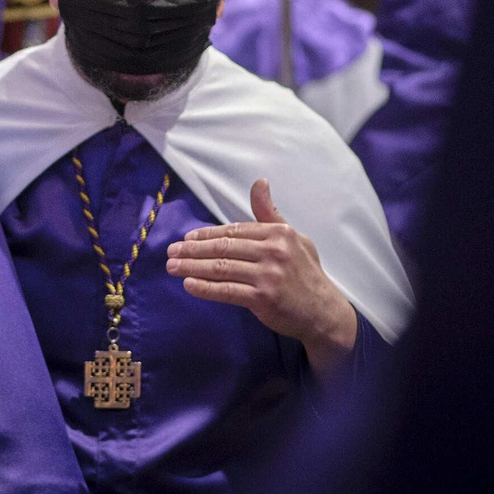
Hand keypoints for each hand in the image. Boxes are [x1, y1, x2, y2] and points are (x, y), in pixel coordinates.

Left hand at [166, 178, 358, 371]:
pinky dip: (205, 288)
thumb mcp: (293, 237)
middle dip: (193, 249)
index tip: (187, 238)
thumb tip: (259, 182)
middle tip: (171, 252)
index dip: (207, 234)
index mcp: (279, 233)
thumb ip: (270, 214)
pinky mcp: (263, 298)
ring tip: (172, 267)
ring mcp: (268, 275)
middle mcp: (273, 251)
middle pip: (224, 247)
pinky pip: (227, 290)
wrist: (323, 311)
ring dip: (192, 267)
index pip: (235, 230)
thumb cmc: (305, 272)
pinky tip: (188, 285)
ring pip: (221, 268)